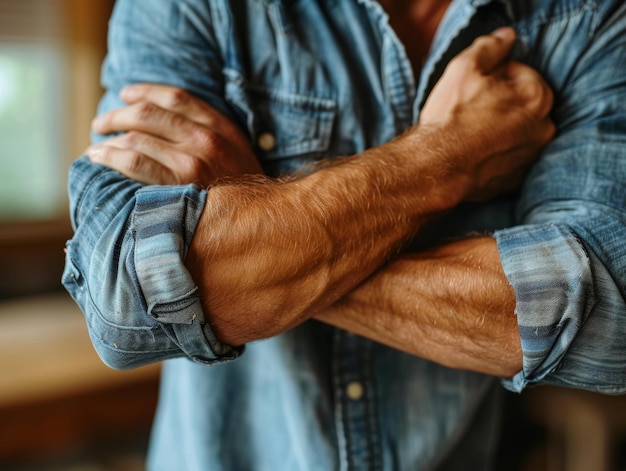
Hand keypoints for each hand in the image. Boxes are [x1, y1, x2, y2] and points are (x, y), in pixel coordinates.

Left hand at [86, 84, 261, 185]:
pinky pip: (134, 163)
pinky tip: (98, 157)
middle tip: (101, 123)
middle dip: (117, 115)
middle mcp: (206, 139)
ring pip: (136, 138)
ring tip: (96, 147)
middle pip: (148, 114)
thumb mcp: (237, 154)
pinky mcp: (178, 185)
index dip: (144, 91)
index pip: (176, 97)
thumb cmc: (243, 192)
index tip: (125, 94)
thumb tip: (168, 124)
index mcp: (221, 127)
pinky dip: (110, 156)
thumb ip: (211, 134)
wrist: (260, 223)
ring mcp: (192, 162)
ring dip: (109, 139)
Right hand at [418, 27, 555, 200]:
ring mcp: (531, 157)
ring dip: (501, 128)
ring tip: (472, 133)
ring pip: (518, 132)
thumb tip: (506, 38)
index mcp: (536, 96)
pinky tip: (476, 152)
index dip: (492, 77)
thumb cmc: (451, 118)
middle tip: (472, 110)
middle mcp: (543, 128)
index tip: (474, 89)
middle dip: (502, 102)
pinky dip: (498, 154)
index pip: (518, 72)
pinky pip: (511, 158)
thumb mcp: (464, 69)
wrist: (436, 168)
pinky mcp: (516, 180)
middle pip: (523, 103)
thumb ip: (489, 48)